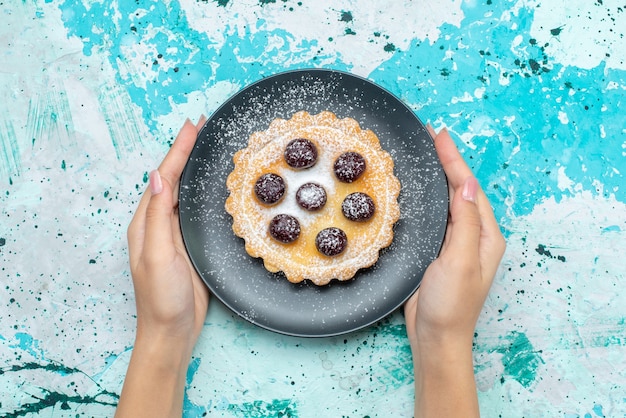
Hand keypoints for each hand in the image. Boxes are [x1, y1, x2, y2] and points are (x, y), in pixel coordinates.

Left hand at [126, 117, 208, 346]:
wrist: (172, 332)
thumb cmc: (161, 298)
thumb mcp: (158, 254)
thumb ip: (158, 216)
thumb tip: (159, 177)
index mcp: (146, 223)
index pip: (164, 177)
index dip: (178, 150)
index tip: (193, 125)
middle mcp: (158, 224)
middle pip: (172, 179)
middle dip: (185, 151)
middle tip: (202, 127)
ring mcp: (173, 234)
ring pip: (184, 192)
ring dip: (194, 167)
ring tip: (207, 146)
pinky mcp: (189, 245)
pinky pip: (194, 210)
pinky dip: (202, 191)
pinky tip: (211, 186)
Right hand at [404, 126, 505, 416]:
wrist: (436, 337)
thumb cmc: (450, 304)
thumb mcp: (460, 261)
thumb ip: (464, 223)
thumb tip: (465, 184)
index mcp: (485, 236)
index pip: (468, 188)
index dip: (454, 160)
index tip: (438, 136)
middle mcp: (474, 236)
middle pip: (461, 190)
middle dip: (448, 162)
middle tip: (430, 137)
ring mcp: (457, 244)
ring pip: (449, 201)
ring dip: (438, 177)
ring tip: (425, 154)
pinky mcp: (439, 251)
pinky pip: (437, 217)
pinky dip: (428, 198)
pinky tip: (418, 190)